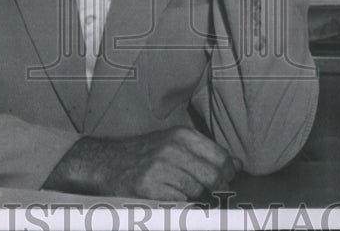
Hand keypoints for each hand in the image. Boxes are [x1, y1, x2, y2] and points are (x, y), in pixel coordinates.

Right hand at [43, 127, 239, 200]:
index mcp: (182, 135)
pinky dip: (177, 204)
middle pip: (213, 176)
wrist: (104, 162)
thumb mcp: (172, 142)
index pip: (220, 157)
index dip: (228, 173)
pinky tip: (166, 196)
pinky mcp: (150, 188)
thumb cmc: (143, 154)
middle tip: (209, 193)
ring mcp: (161, 168)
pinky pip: (179, 203)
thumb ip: (203, 152)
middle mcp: (173, 148)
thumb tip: (236, 165)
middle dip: (216, 189)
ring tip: (178, 190)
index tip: (226, 180)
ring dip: (194, 197)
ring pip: (196, 191)